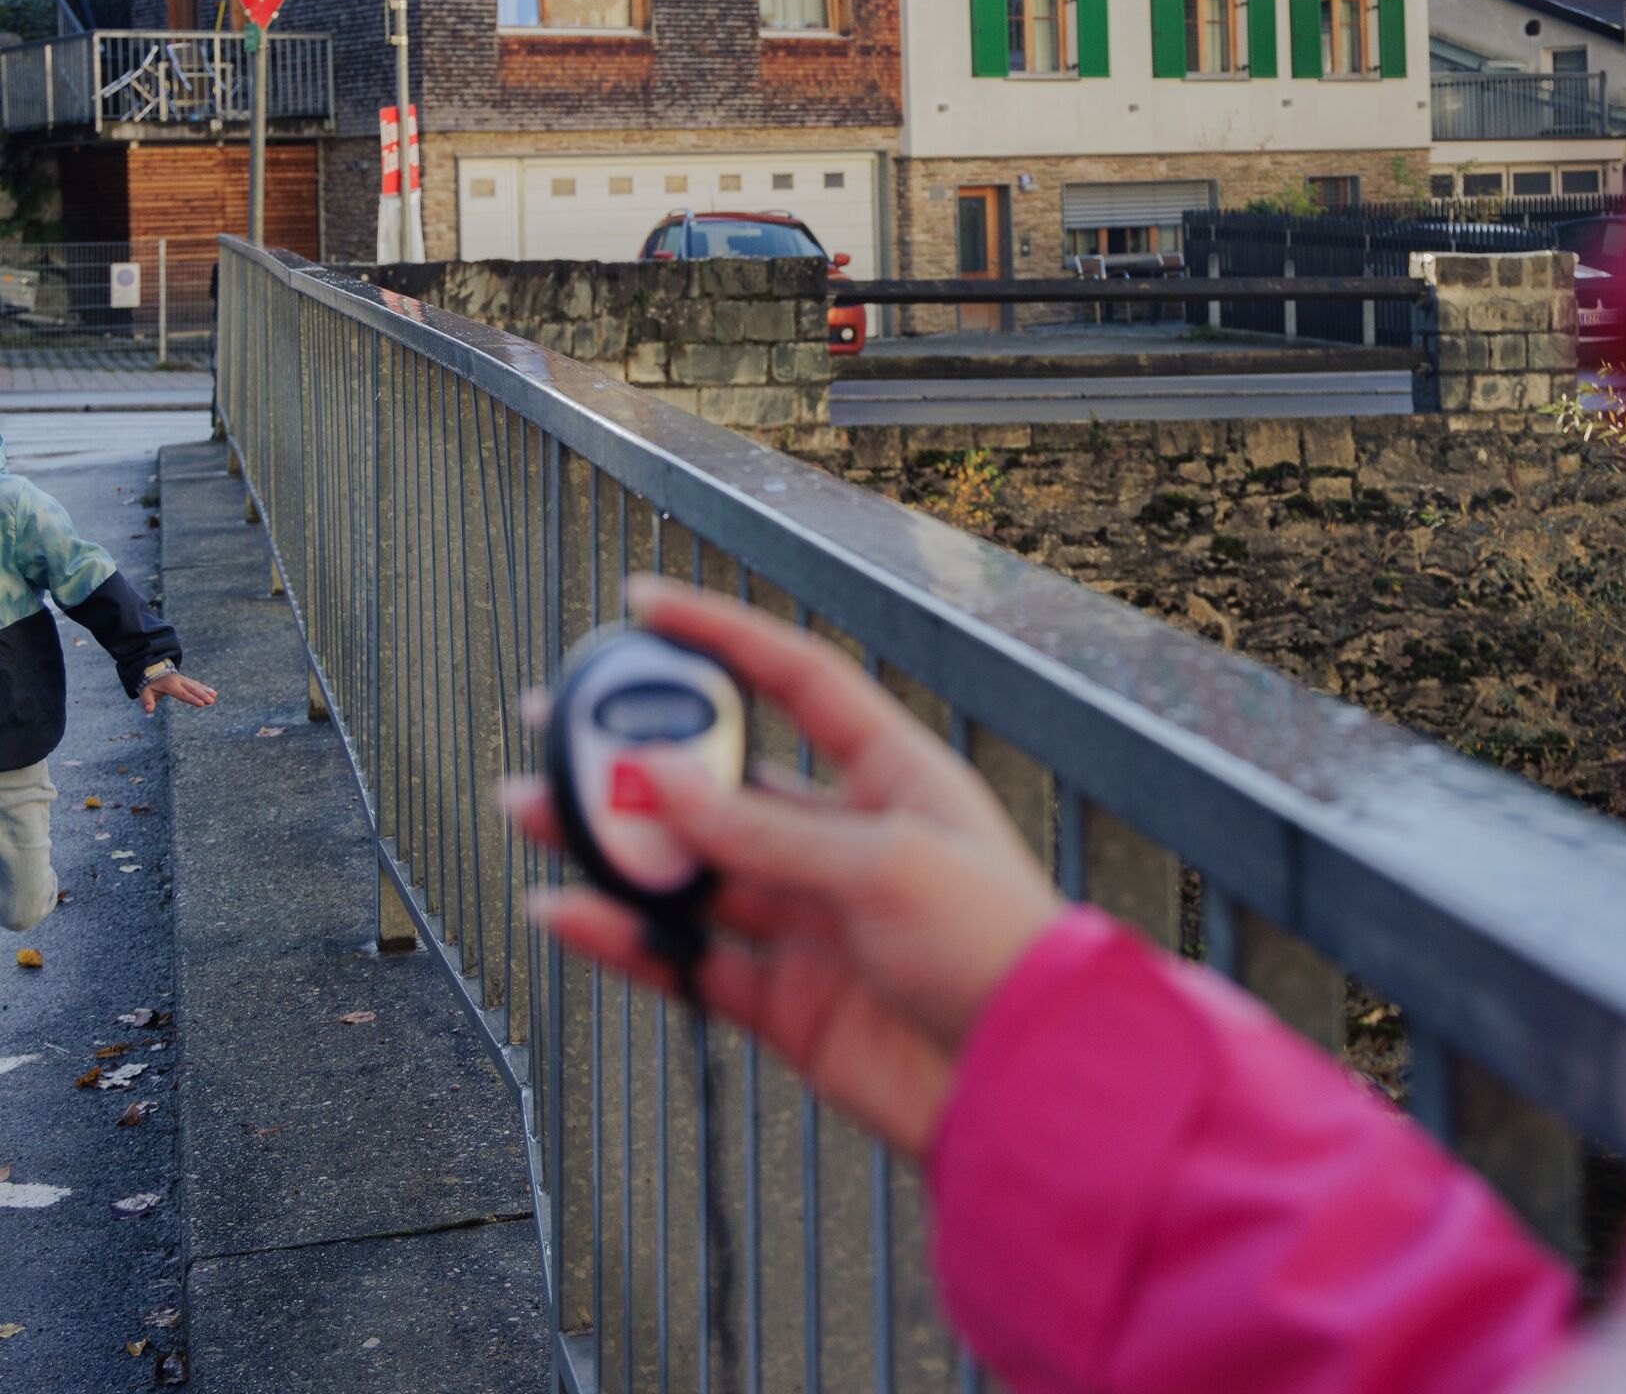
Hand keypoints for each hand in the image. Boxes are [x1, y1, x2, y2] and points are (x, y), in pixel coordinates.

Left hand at [141, 670, 216, 713]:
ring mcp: (184, 680)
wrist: (154, 673)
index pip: (182, 693)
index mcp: (170, 684)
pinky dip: (205, 688)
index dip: (192, 699)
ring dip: (206, 691)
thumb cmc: (150, 685)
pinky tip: (213, 693)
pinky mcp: (187, 681)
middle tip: (211, 701)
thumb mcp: (145, 692)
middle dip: (202, 695)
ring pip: (196, 686)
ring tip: (215, 696)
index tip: (201, 704)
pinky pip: (197, 684)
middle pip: (192, 689)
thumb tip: (149, 710)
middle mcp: (179, 680)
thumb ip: (147, 701)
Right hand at [504, 578, 1065, 1158]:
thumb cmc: (996, 951)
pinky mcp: (790, 1002)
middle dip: (638, 753)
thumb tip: (660, 779)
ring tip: (528, 812)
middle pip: (724, 780)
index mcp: (894, 776)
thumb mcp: (884, 867)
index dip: (722, 636)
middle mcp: (848, 838)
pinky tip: (564, 911)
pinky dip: (627, 937)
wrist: (1030, 1089)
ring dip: (614, 843)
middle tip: (553, 725)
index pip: (797, 681)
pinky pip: (691, 960)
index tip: (642, 604)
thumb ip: (764, 832)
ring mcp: (814, 921)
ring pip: (694, 869)